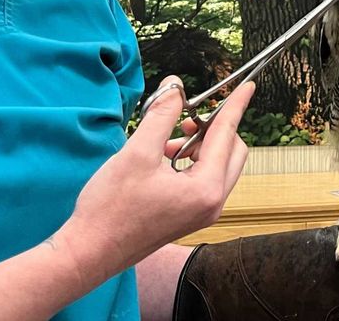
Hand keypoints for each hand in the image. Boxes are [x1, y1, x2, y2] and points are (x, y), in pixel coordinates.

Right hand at [55, 75, 253, 283]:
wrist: (89, 252)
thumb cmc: (110, 207)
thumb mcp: (137, 152)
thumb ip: (162, 115)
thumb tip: (175, 87)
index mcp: (206, 189)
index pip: (228, 135)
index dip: (236, 105)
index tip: (248, 86)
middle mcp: (212, 204)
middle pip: (232, 151)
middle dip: (214, 128)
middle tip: (186, 118)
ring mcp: (203, 213)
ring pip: (218, 165)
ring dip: (200, 145)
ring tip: (166, 142)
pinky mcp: (190, 217)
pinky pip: (205, 180)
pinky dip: (192, 162)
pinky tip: (163, 158)